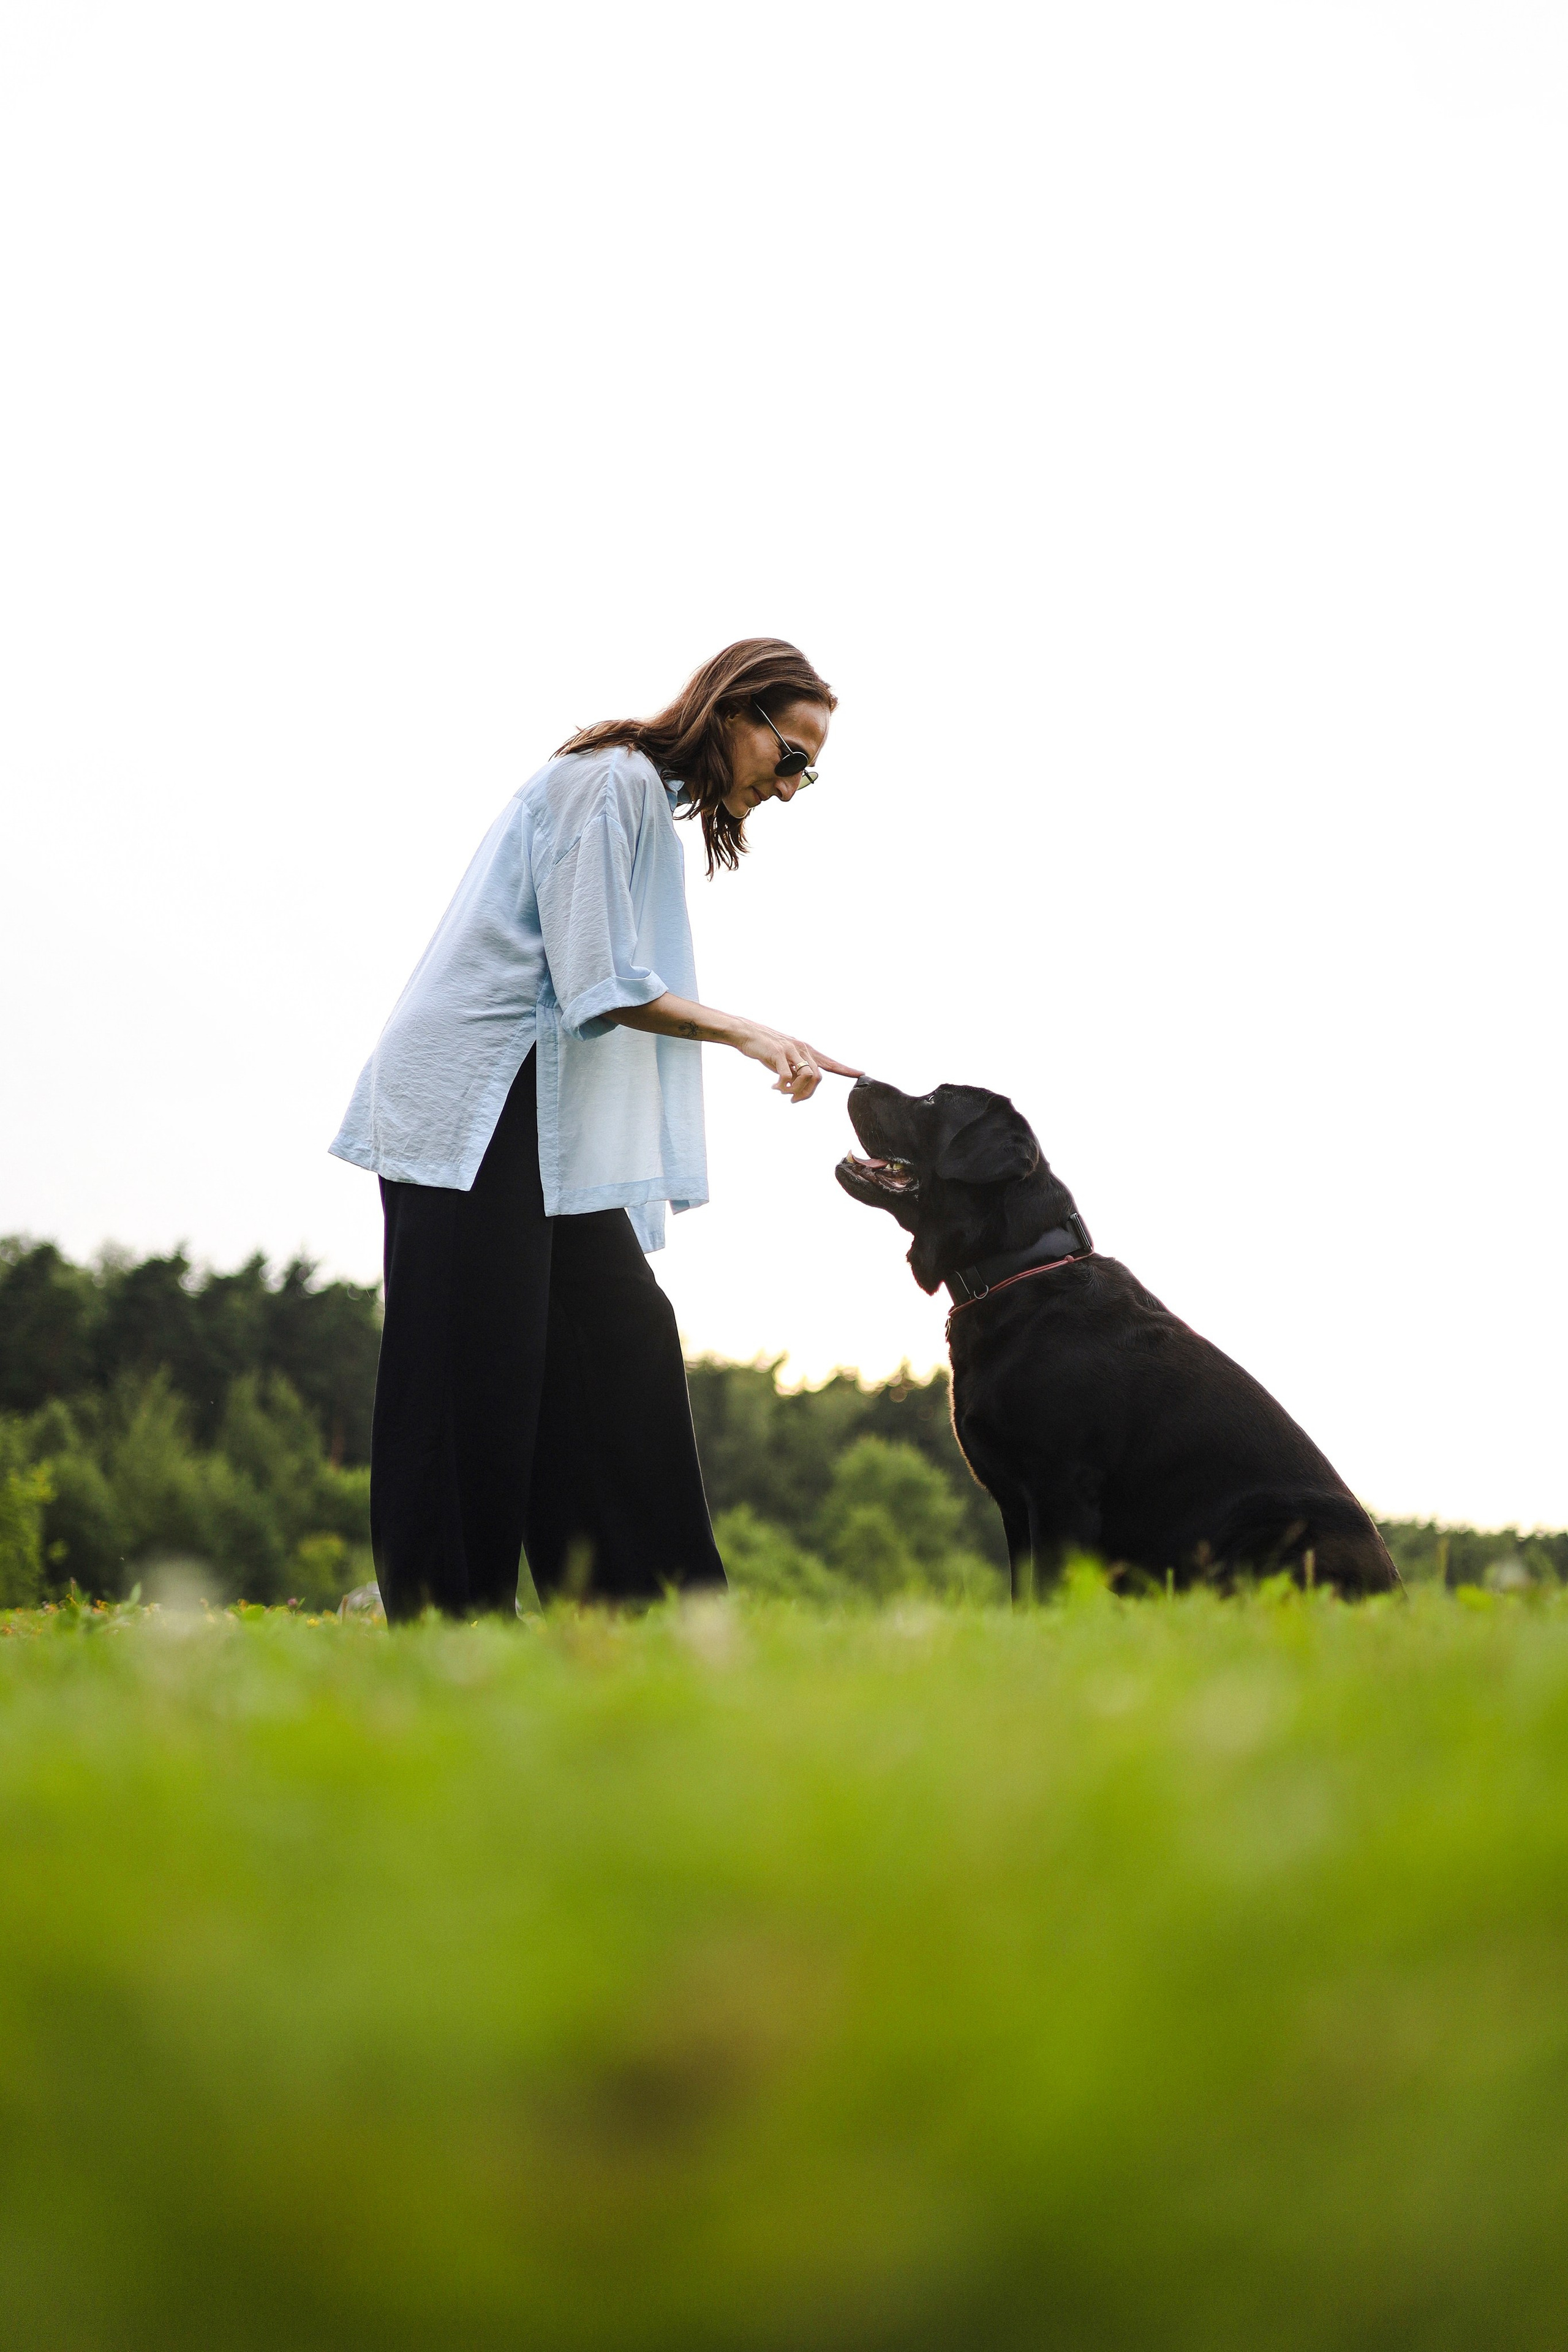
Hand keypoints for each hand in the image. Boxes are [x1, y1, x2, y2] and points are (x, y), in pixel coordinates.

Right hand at [733, 1021, 862, 1102]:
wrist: (747, 1034)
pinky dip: (782, 1086)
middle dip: (807, 1093)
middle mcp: (802, 1049)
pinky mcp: (779, 1053)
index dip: (845, 1069)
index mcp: (806, 1051)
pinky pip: (787, 1076)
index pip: (830, 1062)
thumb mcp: (784, 1060)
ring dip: (795, 1090)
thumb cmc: (765, 1049)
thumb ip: (794, 1071)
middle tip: (794, 1100)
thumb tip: (796, 1087)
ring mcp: (791, 1050)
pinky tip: (774, 1087)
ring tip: (783, 1092)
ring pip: (806, 1076)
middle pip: (817, 1077)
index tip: (861, 1073)